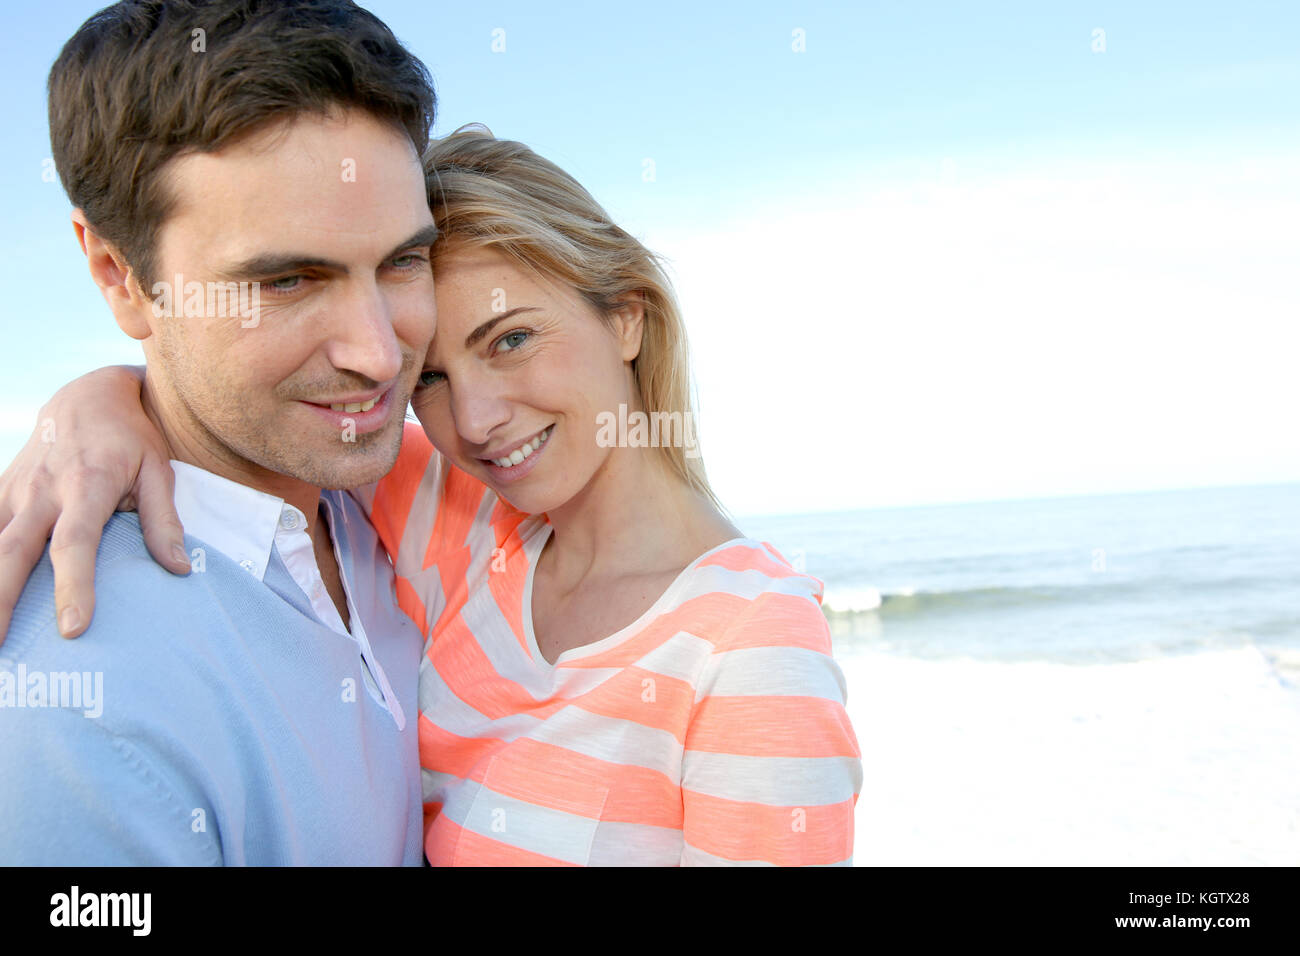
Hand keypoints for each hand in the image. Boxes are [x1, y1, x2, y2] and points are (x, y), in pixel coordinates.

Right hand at [0, 365, 189, 642]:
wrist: (87, 396)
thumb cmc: (132, 440)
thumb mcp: (158, 471)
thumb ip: (163, 522)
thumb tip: (179, 570)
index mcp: (87, 485)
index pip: (75, 543)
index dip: (74, 587)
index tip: (73, 628)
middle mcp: (43, 490)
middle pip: (14, 551)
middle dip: (2, 601)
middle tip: (2, 648)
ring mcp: (16, 490)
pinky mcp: (1, 491)